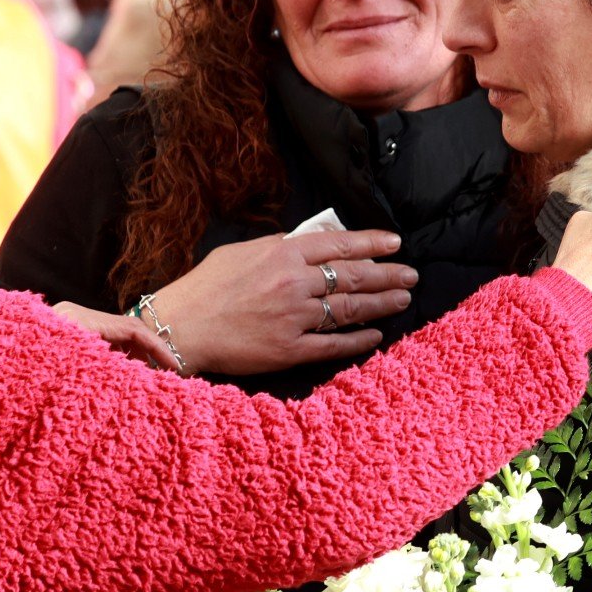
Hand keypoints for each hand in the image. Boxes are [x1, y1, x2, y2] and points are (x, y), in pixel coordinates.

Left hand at [52, 302, 179, 369]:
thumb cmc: (30, 379)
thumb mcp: (78, 374)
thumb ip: (112, 372)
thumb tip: (147, 380)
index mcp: (77, 321)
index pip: (130, 328)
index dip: (157, 347)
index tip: (175, 366)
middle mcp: (71, 315)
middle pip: (123, 329)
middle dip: (147, 353)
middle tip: (166, 375)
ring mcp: (66, 323)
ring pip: (111, 335)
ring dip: (131, 356)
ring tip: (147, 380)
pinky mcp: (63, 334)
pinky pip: (97, 341)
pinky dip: (114, 357)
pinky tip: (122, 376)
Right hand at [148, 229, 416, 374]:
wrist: (181, 326)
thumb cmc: (207, 287)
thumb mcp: (242, 251)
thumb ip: (280, 246)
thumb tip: (313, 242)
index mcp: (281, 254)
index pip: (339, 244)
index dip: (371, 243)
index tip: (395, 243)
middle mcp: (293, 283)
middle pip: (352, 277)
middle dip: (386, 275)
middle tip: (411, 275)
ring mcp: (293, 318)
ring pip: (348, 309)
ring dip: (380, 305)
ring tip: (403, 300)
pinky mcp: (289, 350)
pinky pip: (333, 345)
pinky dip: (357, 340)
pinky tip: (375, 335)